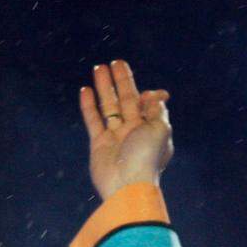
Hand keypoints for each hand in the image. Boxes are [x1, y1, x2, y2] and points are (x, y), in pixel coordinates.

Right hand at [78, 59, 173, 200]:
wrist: (126, 185)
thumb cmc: (146, 158)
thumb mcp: (160, 130)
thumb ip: (158, 111)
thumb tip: (158, 96)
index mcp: (152, 129)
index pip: (148, 105)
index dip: (147, 95)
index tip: (147, 92)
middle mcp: (134, 131)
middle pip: (127, 100)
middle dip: (122, 81)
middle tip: (116, 62)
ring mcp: (116, 136)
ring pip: (109, 106)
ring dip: (105, 87)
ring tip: (98, 68)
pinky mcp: (99, 143)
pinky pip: (93, 120)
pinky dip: (89, 105)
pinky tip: (85, 89)